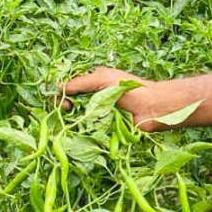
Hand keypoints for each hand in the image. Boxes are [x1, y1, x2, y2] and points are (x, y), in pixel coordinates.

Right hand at [59, 66, 189, 131]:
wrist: (153, 108)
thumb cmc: (131, 89)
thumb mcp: (103, 79)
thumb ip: (80, 83)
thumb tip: (58, 87)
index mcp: (95, 82)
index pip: (70, 87)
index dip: (63, 93)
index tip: (63, 99)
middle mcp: (95, 98)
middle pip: (72, 104)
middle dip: (66, 107)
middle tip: (68, 110)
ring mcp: (100, 113)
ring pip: (79, 118)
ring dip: (74, 120)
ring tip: (75, 121)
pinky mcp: (106, 127)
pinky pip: (90, 130)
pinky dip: (85, 131)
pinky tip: (82, 132)